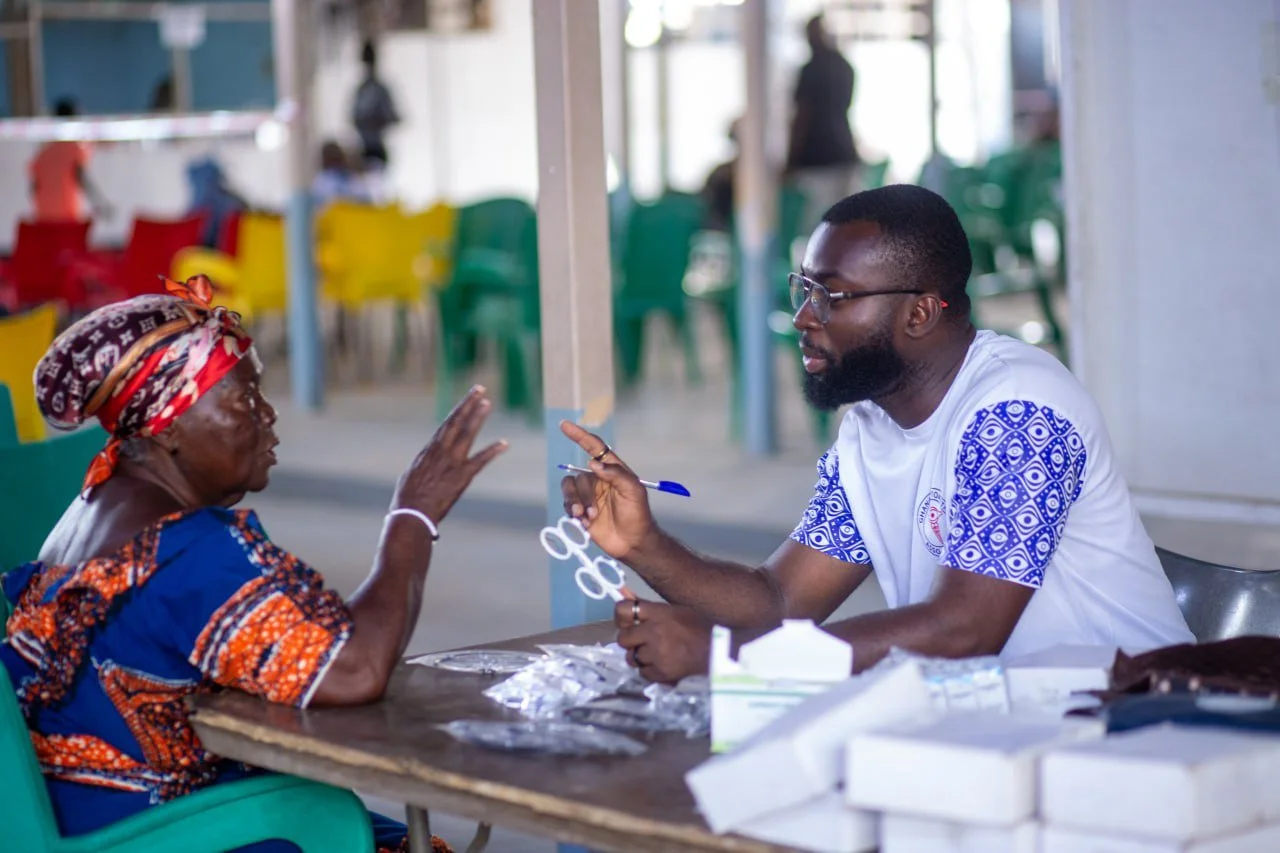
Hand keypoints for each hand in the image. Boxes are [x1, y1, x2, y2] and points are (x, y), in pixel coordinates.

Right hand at [392, 386, 506, 523]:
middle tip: (480, 389)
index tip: (469, 398)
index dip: (460, 409)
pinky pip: (480, 461)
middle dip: (469, 404)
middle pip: (457, 422)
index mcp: (430, 449)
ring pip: (467, 434)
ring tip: (487, 403)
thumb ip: (425, 463)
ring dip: (478, 418)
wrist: (412, 512)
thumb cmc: (408, 497)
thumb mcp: (413, 473)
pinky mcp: (462, 476)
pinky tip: (504, 443)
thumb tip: (428, 459)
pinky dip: (492, 451)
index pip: (447, 424)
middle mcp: (442, 451)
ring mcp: (452, 462)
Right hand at [558, 421, 656, 560]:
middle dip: (584, 494)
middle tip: (594, 511)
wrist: (632, 543)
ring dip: (574, 501)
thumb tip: (592, 463)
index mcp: (612, 470)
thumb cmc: (638, 515)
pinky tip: (584, 523)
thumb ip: (616, 474)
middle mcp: (598, 479)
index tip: (564, 425)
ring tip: (584, 516)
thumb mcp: (634, 491)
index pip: (594, 447)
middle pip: (579, 475)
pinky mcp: (579, 510)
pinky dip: (572, 511)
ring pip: (569, 488)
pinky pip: (566, 503)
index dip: (579, 435)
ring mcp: (588, 495)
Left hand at [614, 600, 712, 683]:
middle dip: (630, 641)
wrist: (716, 651)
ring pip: (632, 657)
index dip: (621, 617)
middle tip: (641, 642)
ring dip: (640, 657)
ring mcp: (657, 654)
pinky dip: (650, 670)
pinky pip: (642, 672)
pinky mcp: (661, 672)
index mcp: (659, 613)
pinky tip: (661, 665)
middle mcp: (655, 632)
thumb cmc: (697, 628)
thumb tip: (626, 599)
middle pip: (623, 638)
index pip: (624, 610)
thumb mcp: (675, 610)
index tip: (627, 622)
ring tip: (654, 654)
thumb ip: (651, 609)